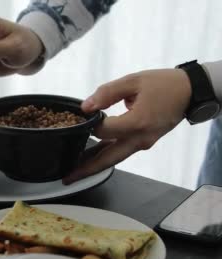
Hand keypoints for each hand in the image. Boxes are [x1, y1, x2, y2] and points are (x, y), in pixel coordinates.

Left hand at [63, 69, 191, 184]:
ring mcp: (142, 143)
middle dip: (86, 169)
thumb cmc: (164, 84)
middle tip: (68, 177)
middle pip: (108, 159)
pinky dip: (104, 156)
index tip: (82, 115)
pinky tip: (90, 157)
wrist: (190, 92)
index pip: (104, 131)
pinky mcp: (143, 143)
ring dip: (94, 166)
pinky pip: (120, 152)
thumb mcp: (134, 81)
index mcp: (138, 123)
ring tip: (74, 172)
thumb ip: (107, 93)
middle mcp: (140, 139)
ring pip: (114, 159)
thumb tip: (86, 106)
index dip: (89, 124)